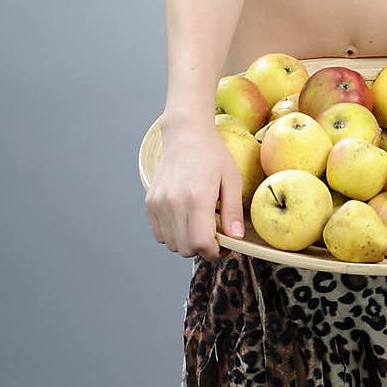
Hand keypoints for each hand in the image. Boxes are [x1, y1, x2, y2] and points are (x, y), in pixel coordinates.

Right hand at [145, 118, 244, 260]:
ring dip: (187, 242)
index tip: (224, 246)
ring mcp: (159, 203)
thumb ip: (233, 211)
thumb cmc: (211, 154)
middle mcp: (174, 203)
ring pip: (172, 244)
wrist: (185, 134)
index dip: (214, 252)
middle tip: (214, 237)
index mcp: (197, 198)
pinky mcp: (150, 202)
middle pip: (186, 249)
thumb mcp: (232, 179)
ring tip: (199, 225)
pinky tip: (185, 219)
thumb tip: (236, 238)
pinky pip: (159, 234)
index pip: (201, 244)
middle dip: (202, 249)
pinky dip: (173, 234)